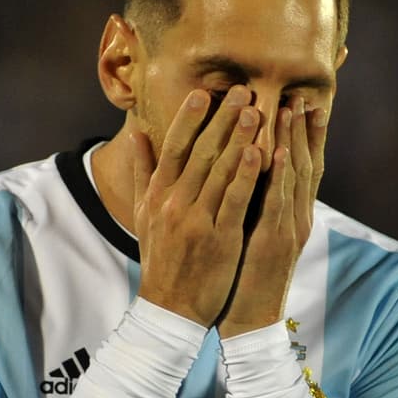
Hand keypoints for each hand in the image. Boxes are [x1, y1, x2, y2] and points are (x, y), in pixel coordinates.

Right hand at [132, 86, 262, 326]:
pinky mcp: (220, 238)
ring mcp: (197, 220)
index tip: (205, 92)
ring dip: (239, 138)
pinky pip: (235, 201)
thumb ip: (144, 173)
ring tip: (257, 111)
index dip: (189, 118)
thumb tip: (136, 135)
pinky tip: (261, 153)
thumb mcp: (145, 215)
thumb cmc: (162, 259)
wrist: (170, 308)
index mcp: (159, 195)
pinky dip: (247, 175)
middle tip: (242, 90)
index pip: (173, 147)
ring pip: (220, 171)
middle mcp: (175, 203)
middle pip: (201, 152)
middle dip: (222, 119)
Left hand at [217, 95, 326, 336]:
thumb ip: (253, 202)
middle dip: (304, 131)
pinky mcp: (274, 242)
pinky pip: (278, 203)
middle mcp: (295, 218)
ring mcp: (288, 229)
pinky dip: (281, 176)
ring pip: (295, 178)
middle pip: (304, 166)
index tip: (303, 104)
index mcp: (289, 215)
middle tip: (303, 96)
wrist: (248, 320)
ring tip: (294, 110)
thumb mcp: (251, 233)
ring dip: (295, 141)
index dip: (304, 136)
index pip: (301, 168)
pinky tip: (280, 151)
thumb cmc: (244, 276)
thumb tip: (246, 173)